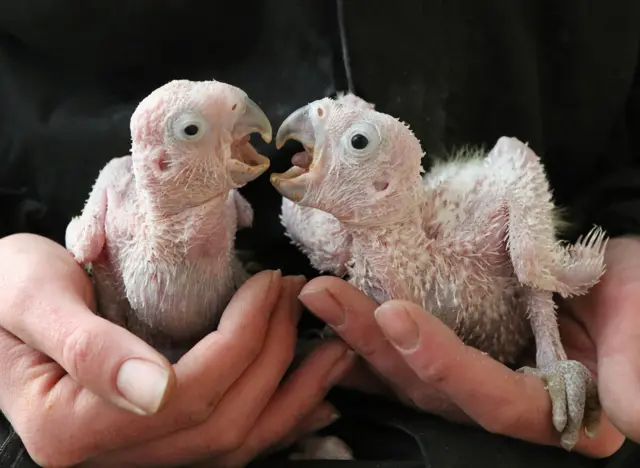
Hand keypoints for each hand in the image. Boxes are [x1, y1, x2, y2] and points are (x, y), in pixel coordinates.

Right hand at [0, 234, 354, 466]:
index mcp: (70, 428)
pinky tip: (310, 395)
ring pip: (233, 443)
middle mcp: (108, 458)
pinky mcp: (153, 442)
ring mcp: (134, 456)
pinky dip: (277, 419)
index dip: (242, 338)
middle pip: (220, 421)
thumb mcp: (33, 297)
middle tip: (299, 298)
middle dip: (274, 355)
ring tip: (337, 348)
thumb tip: (156, 391)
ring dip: (293, 395)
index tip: (270, 285)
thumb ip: (88, 347)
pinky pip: (226, 443)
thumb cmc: (3, 291)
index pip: (187, 391)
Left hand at [298, 246, 629, 457]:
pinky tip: (326, 328)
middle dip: (375, 344)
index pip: (494, 401)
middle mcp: (504, 405)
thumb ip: (633, 363)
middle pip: (432, 391)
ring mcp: (471, 384)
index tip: (397, 315)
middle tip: (326, 295)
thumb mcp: (638, 316)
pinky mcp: (452, 359)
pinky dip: (362, 348)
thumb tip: (626, 415)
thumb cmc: (632, 293)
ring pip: (405, 377)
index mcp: (557, 406)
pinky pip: (397, 364)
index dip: (445, 364)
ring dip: (358, 337)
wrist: (610, 278)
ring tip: (319, 295)